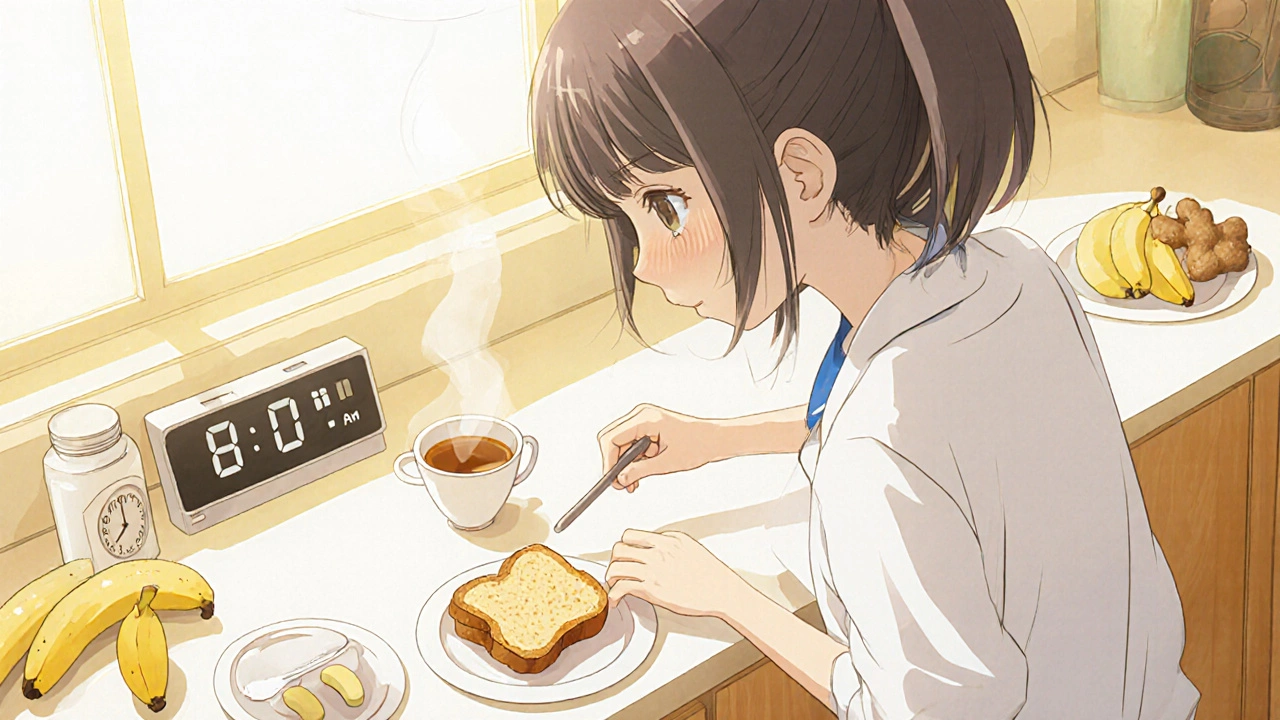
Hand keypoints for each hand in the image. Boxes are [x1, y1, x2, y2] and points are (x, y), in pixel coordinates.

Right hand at [597, 404, 723, 492]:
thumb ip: (641, 470)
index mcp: (645, 418)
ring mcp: (644, 420)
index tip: (611, 478)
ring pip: (621, 444)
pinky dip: (633, 461)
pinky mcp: (648, 428)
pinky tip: (638, 475)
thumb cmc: (698, 444)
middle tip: (620, 484)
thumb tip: (621, 478)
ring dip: (625, 465)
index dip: (608, 460)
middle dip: (615, 463)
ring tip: (632, 484)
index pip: (612, 438)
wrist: (715, 439)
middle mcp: (642, 415)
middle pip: (613, 440)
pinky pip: (631, 445)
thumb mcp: (667, 463)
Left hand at [604, 529, 749, 617]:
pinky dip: (614, 595)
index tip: (623, 554)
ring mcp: (654, 569)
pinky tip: (616, 600)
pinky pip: (623, 587)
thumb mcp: (690, 548)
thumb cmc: (712, 574)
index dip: (623, 545)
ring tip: (614, 584)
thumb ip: (670, 545)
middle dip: (614, 560)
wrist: (722, 591)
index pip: (632, 535)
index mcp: (668, 539)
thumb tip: (656, 549)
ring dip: (611, 577)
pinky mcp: (652, 589)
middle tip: (616, 569)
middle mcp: (658, 551)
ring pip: (617, 567)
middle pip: (620, 548)